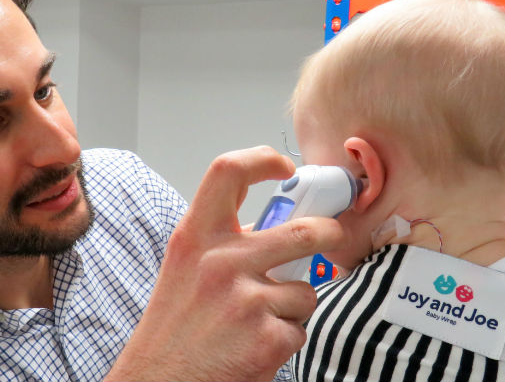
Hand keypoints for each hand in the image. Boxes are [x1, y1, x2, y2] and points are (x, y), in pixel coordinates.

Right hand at [106, 146, 344, 380]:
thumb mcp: (185, 269)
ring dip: (291, 306)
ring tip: (255, 321)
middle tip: (330, 235)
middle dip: (328, 233)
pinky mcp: (268, 338)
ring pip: (304, 289)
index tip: (284, 167)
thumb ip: (222, 243)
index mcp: (195, 239)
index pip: (228, 172)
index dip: (263, 159)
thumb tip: (273, 226)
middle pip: (303, 231)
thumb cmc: (174, 328)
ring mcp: (246, 300)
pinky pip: (300, 327)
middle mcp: (220, 263)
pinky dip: (284, 339)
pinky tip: (254, 346)